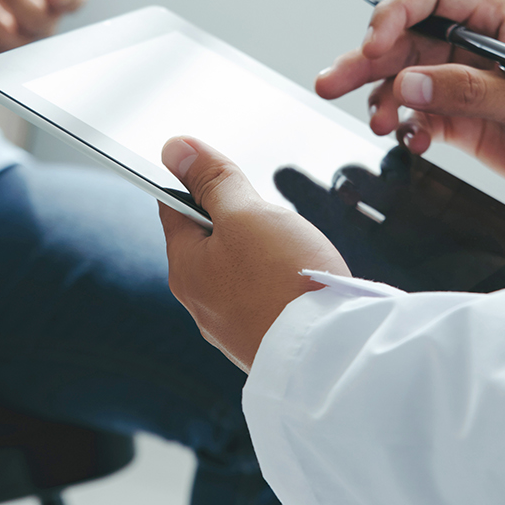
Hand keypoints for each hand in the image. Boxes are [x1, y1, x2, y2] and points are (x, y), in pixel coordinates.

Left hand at [158, 136, 349, 372]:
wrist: (331, 356)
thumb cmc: (286, 282)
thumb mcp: (247, 213)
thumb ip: (212, 180)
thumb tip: (174, 148)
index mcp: (184, 267)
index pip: (173, 207)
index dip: (197, 181)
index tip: (224, 174)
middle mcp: (199, 300)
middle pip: (210, 237)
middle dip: (241, 218)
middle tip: (271, 220)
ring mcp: (230, 324)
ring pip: (239, 266)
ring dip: (263, 249)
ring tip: (291, 253)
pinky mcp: (260, 339)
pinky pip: (263, 294)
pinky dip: (279, 279)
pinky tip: (301, 280)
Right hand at [315, 0, 504, 197]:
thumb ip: (466, 91)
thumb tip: (409, 85)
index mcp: (498, 15)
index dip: (394, 13)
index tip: (373, 44)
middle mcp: (475, 40)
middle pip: (404, 38)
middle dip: (366, 59)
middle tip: (331, 82)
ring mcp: (465, 76)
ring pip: (403, 76)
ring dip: (381, 97)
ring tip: (376, 122)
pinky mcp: (462, 112)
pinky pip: (418, 111)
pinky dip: (407, 125)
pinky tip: (412, 139)